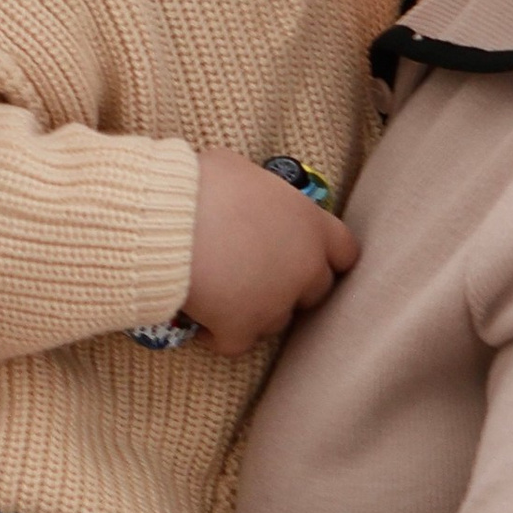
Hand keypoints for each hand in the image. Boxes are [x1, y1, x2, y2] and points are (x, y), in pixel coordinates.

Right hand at [180, 148, 357, 354]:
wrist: (166, 221)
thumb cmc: (199, 185)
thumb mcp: (238, 170)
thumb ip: (259, 192)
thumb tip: (246, 192)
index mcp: (310, 223)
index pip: (346, 253)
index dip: (325, 259)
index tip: (301, 258)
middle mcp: (304, 267)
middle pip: (314, 293)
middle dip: (288, 288)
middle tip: (253, 276)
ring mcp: (276, 302)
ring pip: (276, 321)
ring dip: (254, 312)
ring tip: (221, 294)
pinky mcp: (242, 328)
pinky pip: (237, 343)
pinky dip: (219, 335)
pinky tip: (202, 321)